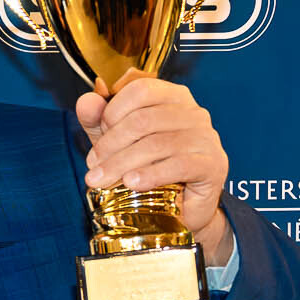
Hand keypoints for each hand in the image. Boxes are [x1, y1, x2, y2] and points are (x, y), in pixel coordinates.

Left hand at [74, 76, 233, 265]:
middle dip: (110, 145)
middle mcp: (194, 112)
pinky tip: (131, 183)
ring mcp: (206, 138)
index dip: (112, 111)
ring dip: (121, 163)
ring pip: (157, 144)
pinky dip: (151, 174)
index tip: (97, 135)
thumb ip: (99, 121)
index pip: (141, 90)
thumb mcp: (117, 142)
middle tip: (93, 167)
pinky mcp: (213, 164)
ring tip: (101, 180)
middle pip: (144, 120)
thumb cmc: (150, 169)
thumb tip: (85, 101)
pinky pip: (179, 165)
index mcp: (173, 97)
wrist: (182, 209)